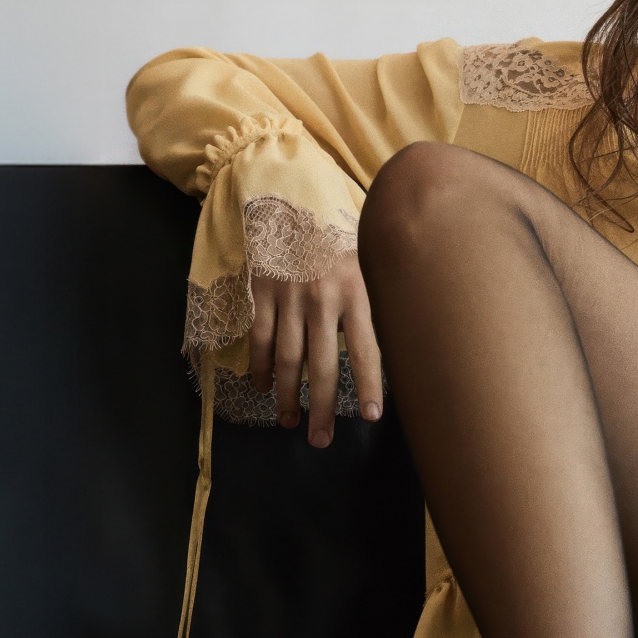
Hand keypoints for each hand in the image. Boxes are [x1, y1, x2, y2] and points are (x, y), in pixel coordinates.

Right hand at [247, 250, 384, 446]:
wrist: (290, 196)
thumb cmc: (335, 235)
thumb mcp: (363, 262)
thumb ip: (367, 303)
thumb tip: (378, 349)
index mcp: (355, 291)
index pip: (366, 349)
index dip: (369, 385)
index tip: (371, 416)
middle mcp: (322, 298)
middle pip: (323, 364)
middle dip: (323, 407)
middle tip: (321, 441)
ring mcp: (289, 296)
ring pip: (287, 358)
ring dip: (287, 396)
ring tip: (290, 422)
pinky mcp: (261, 292)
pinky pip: (259, 339)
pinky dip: (259, 367)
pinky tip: (262, 388)